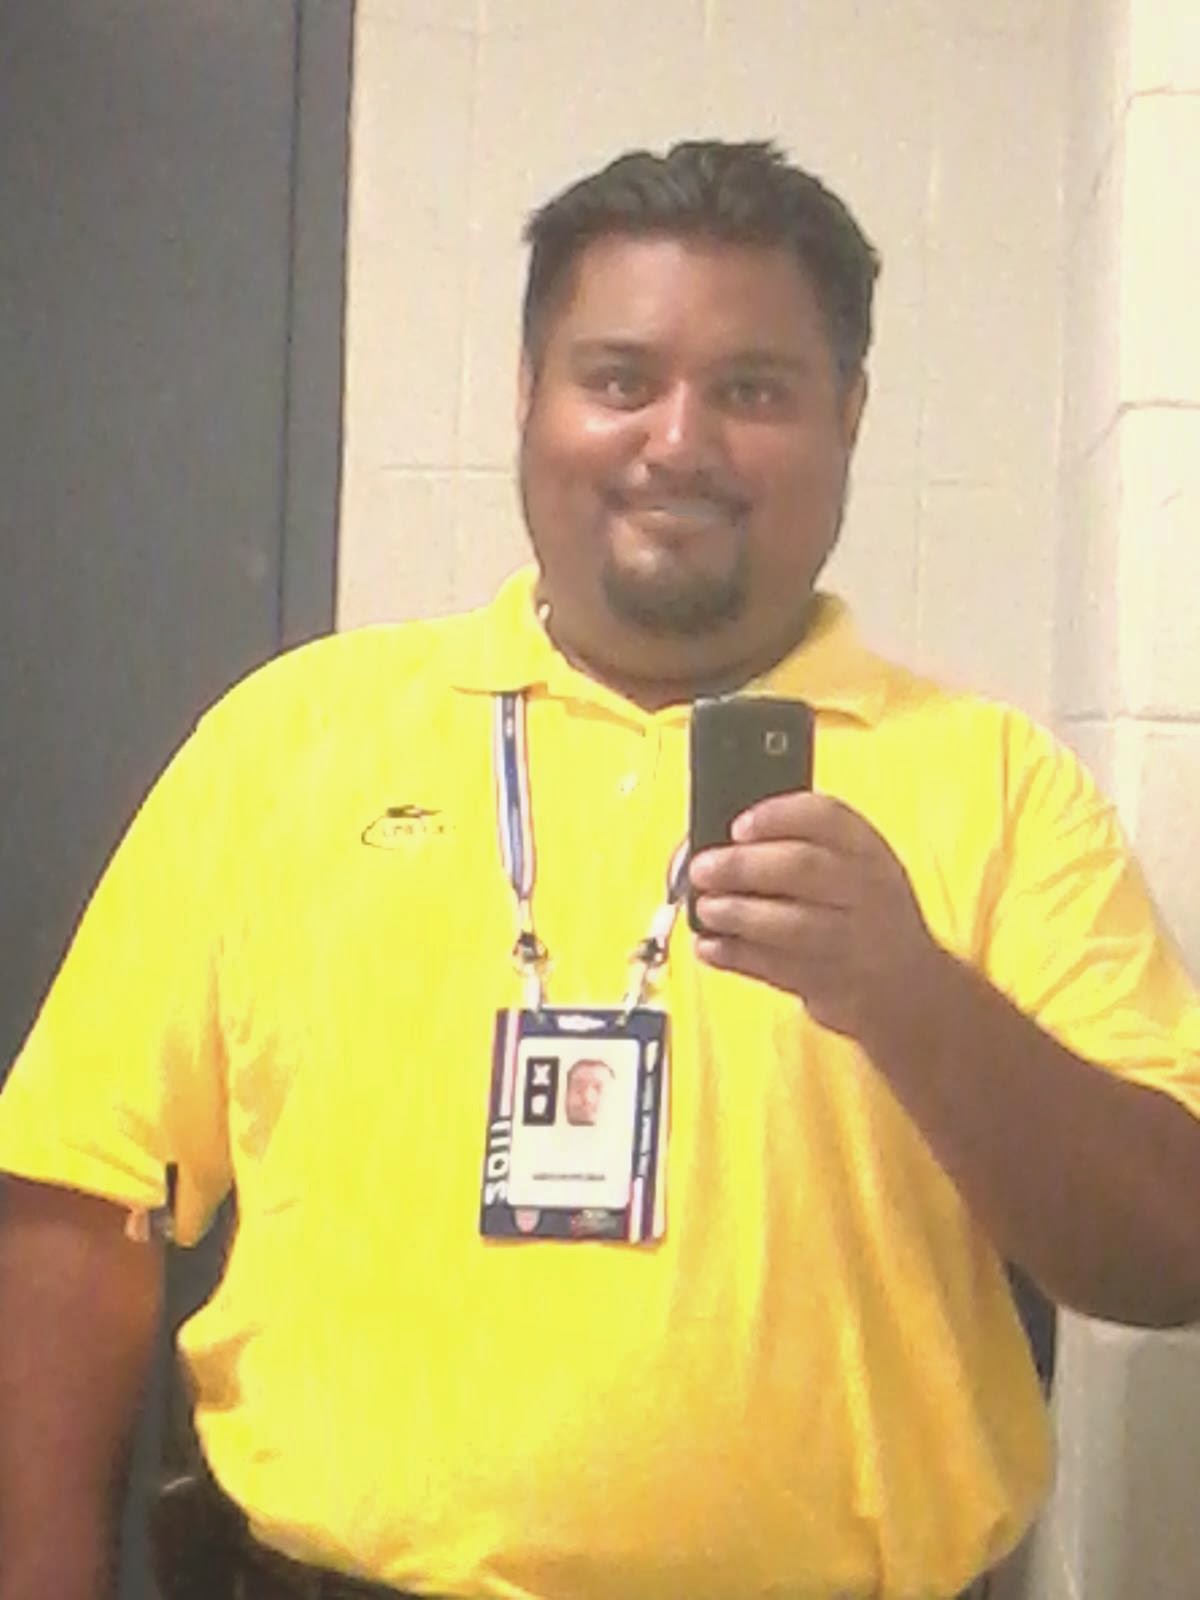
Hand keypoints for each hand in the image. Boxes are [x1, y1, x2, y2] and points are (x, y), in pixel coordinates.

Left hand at [688, 792, 944, 1044]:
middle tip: (703, 868)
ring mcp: (853, 941)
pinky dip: (738, 956)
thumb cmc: (862, 912)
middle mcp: (866, 891)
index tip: (737, 825)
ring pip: (792, 925)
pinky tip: (711, 945)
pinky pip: (779, 969)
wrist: (909, 987)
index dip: (777, 816)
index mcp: (867, 849)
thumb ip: (797, 847)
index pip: (826, 817)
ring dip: (739, 914)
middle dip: (744, 866)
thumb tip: (717, 841)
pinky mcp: (833, 984)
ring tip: (706, 908)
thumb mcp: (852, 868)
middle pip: (803, 868)